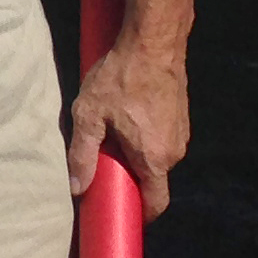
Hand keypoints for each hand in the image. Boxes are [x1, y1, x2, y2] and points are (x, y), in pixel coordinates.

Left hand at [67, 39, 189, 215]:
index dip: (138, 214)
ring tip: (107, 140)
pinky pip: (160, 141)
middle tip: (100, 169)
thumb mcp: (89, 116)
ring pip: (155, 159)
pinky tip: (122, 122)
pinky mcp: (180, 118)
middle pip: (152, 180)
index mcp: (155, 158)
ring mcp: (181, 134)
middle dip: (127, 180)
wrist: (152, 43)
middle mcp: (175, 151)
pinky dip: (142, 141)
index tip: (117, 213)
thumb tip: (77, 188)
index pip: (156, 203)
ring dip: (134, 157)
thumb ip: (82, 154)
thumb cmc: (120, 79)